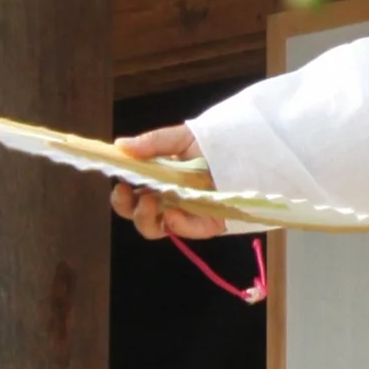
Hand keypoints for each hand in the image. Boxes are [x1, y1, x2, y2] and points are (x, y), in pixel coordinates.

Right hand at [110, 124, 229, 239]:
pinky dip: (177, 224)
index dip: (121, 194)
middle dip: (127, 207)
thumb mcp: (182, 137)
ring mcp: (186, 214)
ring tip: (150, 200)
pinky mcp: (206, 224)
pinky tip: (174, 212)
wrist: (249, 152)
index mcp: (158, 180)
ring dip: (146, 217)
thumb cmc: (215, 143)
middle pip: (137, 214)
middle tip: (128, 193)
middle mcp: (168, 199)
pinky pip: (186, 231)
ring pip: (155, 228)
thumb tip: (119, 145)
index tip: (119, 183)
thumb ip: (153, 142)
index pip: (131, 194)